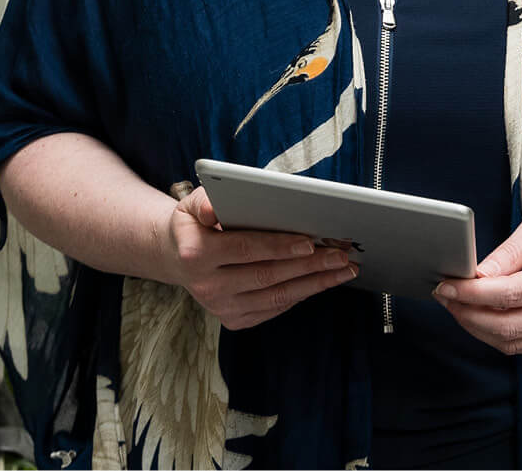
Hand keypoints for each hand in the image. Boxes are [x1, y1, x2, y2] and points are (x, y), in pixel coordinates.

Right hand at [167, 185, 356, 329]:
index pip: (245, 249)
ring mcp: (221, 307)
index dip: (278, 246)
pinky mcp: (233, 320)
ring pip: (275, 296)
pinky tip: (322, 281)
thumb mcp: (192, 203)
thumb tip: (213, 207)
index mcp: (196, 254)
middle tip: (340, 255)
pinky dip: (301, 294)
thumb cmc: (195, 223)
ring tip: (343, 270)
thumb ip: (204, 201)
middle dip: (308, 265)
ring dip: (314, 283)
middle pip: (267, 275)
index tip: (309, 241)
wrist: (178, 257)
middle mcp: (207, 286)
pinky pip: (273, 307)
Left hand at [433, 210, 521, 354]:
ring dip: (474, 325)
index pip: (511, 294)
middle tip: (444, 295)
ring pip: (508, 340)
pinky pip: (514, 344)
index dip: (474, 292)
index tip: (448, 285)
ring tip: (453, 303)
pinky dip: (488, 333)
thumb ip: (511, 253)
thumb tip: (481, 274)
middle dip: (468, 312)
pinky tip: (473, 314)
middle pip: (507, 325)